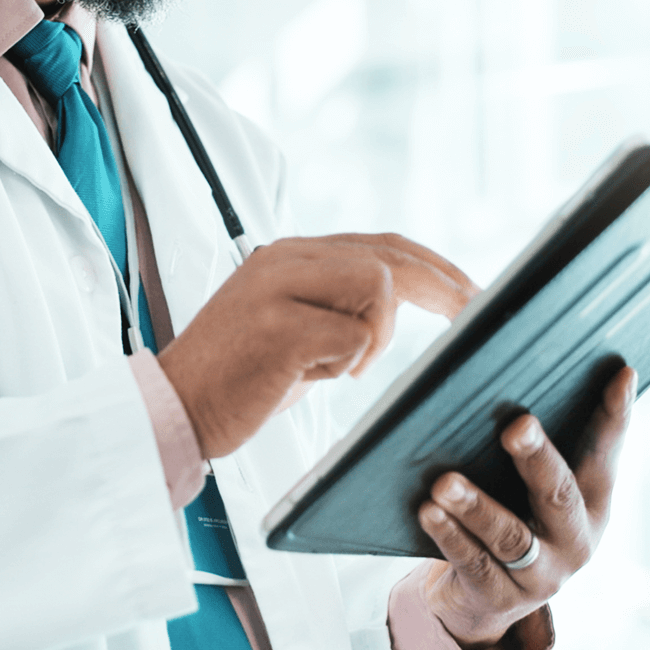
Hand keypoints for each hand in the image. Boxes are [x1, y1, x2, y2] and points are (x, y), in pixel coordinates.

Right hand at [157, 233, 476, 457]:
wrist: (175, 405)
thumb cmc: (237, 376)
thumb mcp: (291, 324)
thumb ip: (334, 303)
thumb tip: (396, 304)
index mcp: (290, 255)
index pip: (379, 244)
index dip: (432, 265)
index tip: (468, 291)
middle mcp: (285, 258)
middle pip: (388, 255)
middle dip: (441, 286)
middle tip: (474, 312)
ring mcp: (280, 287)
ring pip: (378, 285)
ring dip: (377, 334)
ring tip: (340, 366)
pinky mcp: (280, 326)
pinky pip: (354, 335)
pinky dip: (346, 363)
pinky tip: (310, 376)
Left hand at [418, 365, 636, 649]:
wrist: (484, 595)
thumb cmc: (508, 510)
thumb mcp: (528, 481)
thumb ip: (528, 440)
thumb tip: (501, 366)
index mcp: (590, 501)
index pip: (605, 450)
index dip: (615, 414)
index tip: (619, 375)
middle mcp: (575, 538)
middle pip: (558, 493)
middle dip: (537, 458)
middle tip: (515, 426)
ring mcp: (542, 574)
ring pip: (510, 537)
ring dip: (476, 506)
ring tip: (445, 482)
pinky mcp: (501, 596)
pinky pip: (474, 564)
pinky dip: (450, 536)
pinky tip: (428, 511)